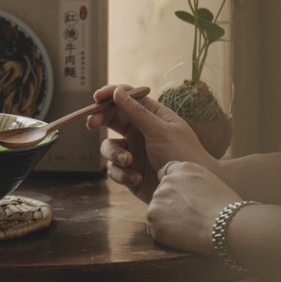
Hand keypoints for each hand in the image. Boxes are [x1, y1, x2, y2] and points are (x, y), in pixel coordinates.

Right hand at [86, 84, 215, 201]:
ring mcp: (133, 151)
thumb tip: (118, 91)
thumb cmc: (183, 155)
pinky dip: (122, 174)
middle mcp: (140, 131)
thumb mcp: (160, 130)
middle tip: (92, 124)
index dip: (111, 95)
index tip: (97, 98)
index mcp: (151, 116)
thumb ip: (137, 112)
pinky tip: (137, 179)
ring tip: (128, 162)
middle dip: (100, 121)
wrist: (188, 190)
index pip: (127, 98)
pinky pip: (113, 169)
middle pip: (112, 119)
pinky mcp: (128, 171)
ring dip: (115, 154)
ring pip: (109, 146)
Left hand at [147, 161, 240, 255]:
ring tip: (189, 228)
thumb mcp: (213, 183)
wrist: (226, 226)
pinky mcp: (152, 217)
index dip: (174, 188)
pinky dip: (165, 234)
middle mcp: (167, 180)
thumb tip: (187, 193)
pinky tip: (183, 236)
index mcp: (184, 169)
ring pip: (157, 211)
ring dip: (167, 220)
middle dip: (170, 205)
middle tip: (189, 218)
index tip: (181, 200)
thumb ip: (194, 183)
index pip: (167, 174)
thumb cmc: (229, 210)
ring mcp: (157, 198)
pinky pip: (155, 228)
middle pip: (161, 194)